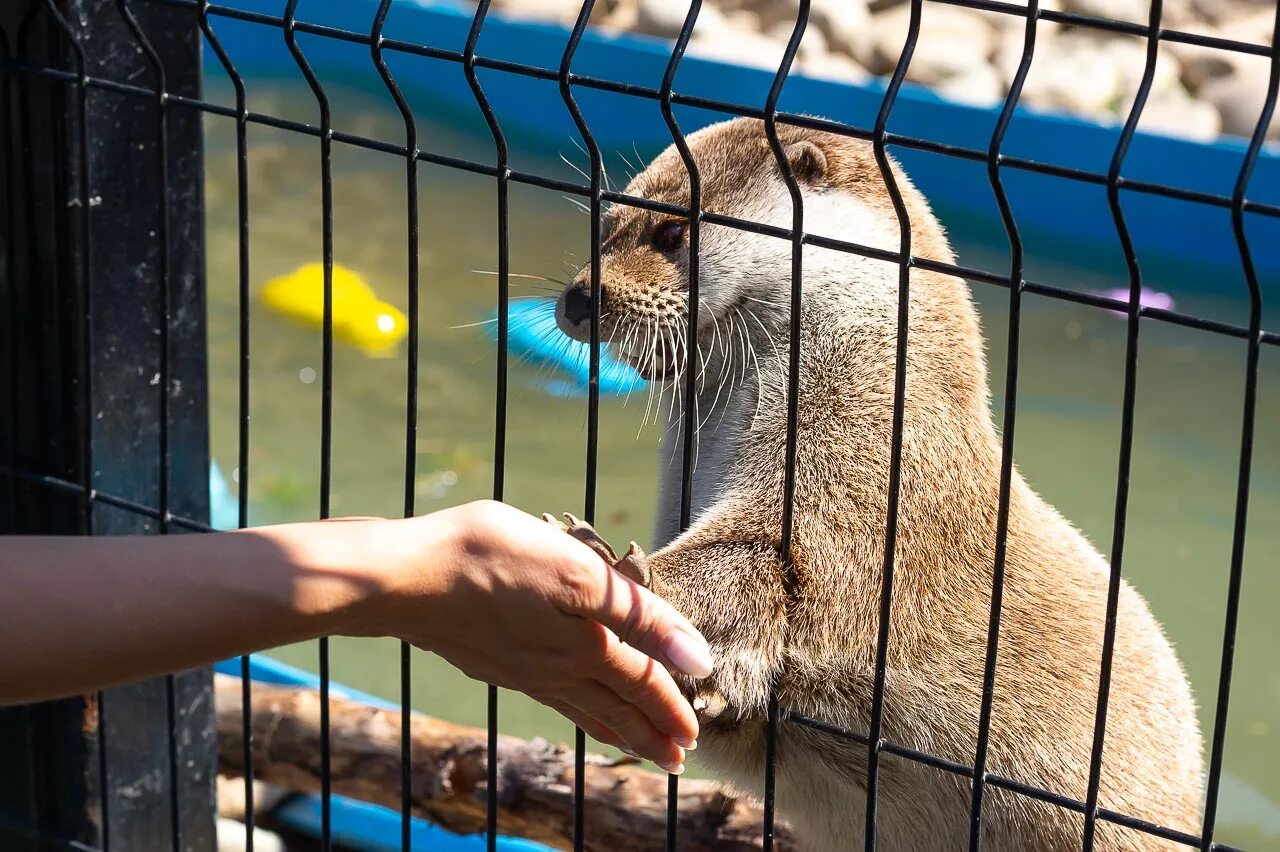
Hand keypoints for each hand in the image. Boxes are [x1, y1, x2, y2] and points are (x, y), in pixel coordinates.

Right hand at [374, 500, 711, 772]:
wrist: (409, 578)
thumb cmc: (495, 561)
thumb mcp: (581, 574)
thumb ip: (641, 617)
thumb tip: (697, 660)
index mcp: (585, 645)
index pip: (642, 683)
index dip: (672, 707)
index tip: (694, 736)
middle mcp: (556, 667)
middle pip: (614, 707)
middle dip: (649, 734)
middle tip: (675, 761)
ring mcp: (521, 669)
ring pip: (580, 706)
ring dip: (614, 727)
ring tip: (633, 746)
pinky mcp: (491, 661)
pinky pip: (547, 696)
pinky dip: (572, 709)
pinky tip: (564, 702)